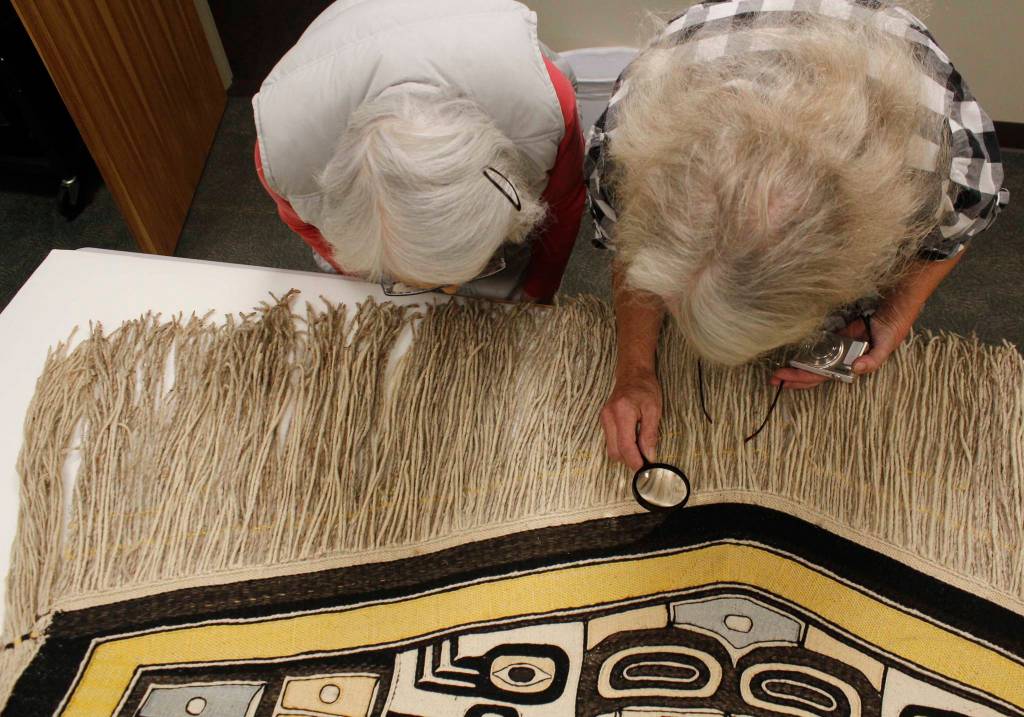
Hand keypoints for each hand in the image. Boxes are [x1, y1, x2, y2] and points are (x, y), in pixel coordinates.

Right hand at [600, 369, 661, 470]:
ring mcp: (604, 419)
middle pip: (615, 451)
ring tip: (640, 451)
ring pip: (611, 449)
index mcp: (622, 413)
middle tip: (645, 461)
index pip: (625, 446)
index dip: (634, 461)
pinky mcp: (604, 420)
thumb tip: (649, 456)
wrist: (633, 373)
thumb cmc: (645, 388)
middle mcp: (608, 417)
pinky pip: (610, 441)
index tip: (645, 470)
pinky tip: (633, 442)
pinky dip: (621, 446)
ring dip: (625, 454)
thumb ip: (650, 434)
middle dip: (629, 460)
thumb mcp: (654, 410)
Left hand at [770, 303, 916, 388]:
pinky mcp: (841, 331)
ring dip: (799, 364)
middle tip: (773, 378)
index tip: (784, 380)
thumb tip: (856, 370)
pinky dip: (809, 349)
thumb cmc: (895, 323)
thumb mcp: (888, 343)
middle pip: (815, 371)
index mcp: (853, 362)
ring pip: (816, 359)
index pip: (824, 375)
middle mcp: (844, 356)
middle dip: (795, 376)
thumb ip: (874, 358)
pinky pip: (822, 343)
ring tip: (779, 369)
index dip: (804, 379)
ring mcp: (841, 344)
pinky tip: (794, 351)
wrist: (899, 300)